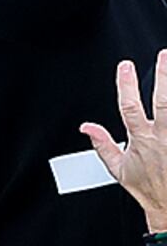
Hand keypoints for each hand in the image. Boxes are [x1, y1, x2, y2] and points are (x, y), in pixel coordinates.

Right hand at [84, 61, 166, 234]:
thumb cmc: (150, 190)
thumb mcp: (119, 169)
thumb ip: (102, 144)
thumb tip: (86, 127)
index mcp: (142, 140)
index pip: (130, 107)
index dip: (126, 85)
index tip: (125, 66)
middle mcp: (163, 138)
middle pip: (164, 102)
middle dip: (163, 76)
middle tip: (165, 56)